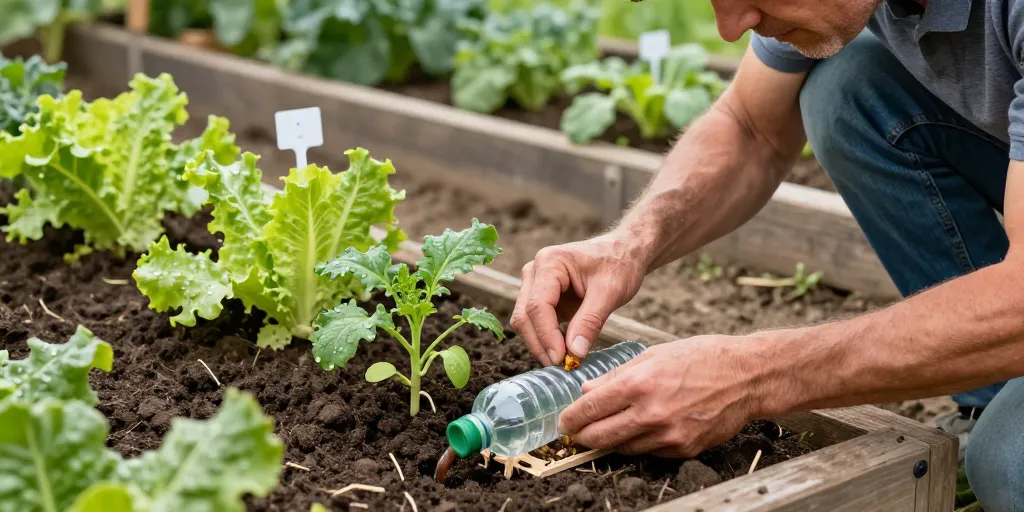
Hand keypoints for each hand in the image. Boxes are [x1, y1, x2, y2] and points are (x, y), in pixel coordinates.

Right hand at [510, 233, 646, 365]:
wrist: (624, 252)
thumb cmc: (619, 264)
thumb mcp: (610, 292)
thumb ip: (590, 321)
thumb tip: (574, 353)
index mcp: (550, 262)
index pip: (538, 306)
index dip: (547, 336)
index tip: (562, 360)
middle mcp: (535, 271)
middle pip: (525, 315)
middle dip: (540, 344)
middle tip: (562, 366)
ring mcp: (535, 283)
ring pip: (525, 321)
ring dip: (541, 344)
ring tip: (564, 361)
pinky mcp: (541, 296)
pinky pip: (535, 322)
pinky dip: (546, 339)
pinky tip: (564, 352)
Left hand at [557, 336, 770, 456]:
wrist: (746, 376)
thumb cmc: (702, 358)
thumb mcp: (653, 354)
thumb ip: (616, 375)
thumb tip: (587, 391)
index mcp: (640, 383)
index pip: (590, 408)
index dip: (571, 418)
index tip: (563, 421)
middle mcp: (651, 412)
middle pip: (600, 435)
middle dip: (581, 436)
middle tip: (574, 433)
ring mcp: (668, 434)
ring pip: (623, 447)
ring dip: (610, 440)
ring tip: (605, 430)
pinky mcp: (684, 448)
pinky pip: (649, 452)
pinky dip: (639, 443)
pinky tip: (640, 430)